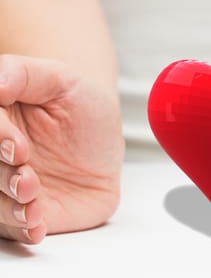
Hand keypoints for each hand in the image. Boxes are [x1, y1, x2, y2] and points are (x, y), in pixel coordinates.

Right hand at [0, 55, 123, 243]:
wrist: (107, 140)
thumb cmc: (83, 105)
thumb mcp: (62, 79)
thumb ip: (23, 74)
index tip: (18, 148)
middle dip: (1, 178)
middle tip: (27, 178)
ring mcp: (10, 185)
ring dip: (7, 209)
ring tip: (33, 204)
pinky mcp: (29, 211)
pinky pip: (14, 229)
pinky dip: (22, 230)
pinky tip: (37, 225)